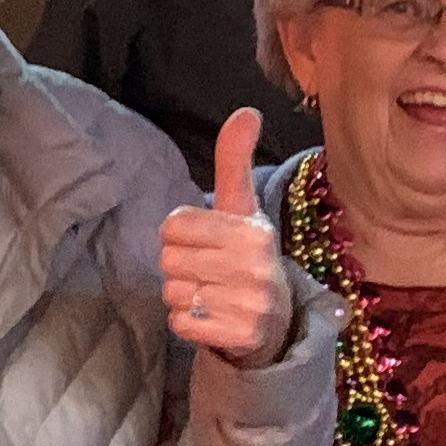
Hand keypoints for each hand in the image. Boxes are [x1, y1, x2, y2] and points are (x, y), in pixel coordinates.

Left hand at [159, 112, 287, 365]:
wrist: (277, 324)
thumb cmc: (247, 257)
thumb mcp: (244, 209)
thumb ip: (234, 162)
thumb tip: (246, 110)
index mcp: (253, 230)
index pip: (173, 225)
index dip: (180, 235)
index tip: (206, 243)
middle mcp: (255, 266)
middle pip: (168, 259)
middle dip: (180, 267)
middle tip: (208, 272)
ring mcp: (250, 304)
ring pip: (172, 292)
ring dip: (183, 296)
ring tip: (212, 295)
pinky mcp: (239, 335)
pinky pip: (180, 323)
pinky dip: (187, 323)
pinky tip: (212, 318)